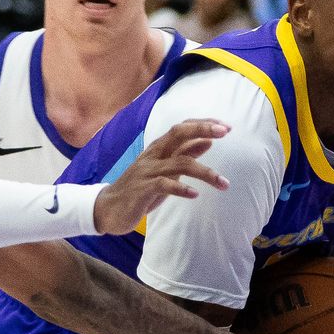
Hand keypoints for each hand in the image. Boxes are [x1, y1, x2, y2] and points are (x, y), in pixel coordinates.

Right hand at [93, 119, 230, 233]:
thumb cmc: (141, 189)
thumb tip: (208, 142)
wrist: (107, 209)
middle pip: (178, 134)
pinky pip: (164, 185)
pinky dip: (181, 188)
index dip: (203, 124)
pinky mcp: (143, 189)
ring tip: (224, 184)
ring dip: (205, 172)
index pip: (182, 128)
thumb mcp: (166, 170)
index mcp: (158, 149)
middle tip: (225, 132)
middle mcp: (153, 155)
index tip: (225, 127)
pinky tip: (195, 194)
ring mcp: (147, 171)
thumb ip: (185, 155)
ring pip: (180, 163)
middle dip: (202, 130)